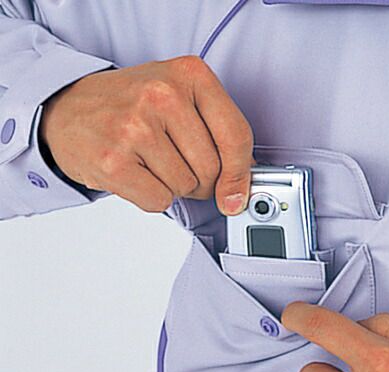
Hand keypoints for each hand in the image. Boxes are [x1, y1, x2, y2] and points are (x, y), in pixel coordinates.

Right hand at [40, 56, 254, 214]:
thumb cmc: (130, 106)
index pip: (236, 135)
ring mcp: (136, 127)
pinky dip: (152, 197)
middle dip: (201, 180)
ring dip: (173, 186)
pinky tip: (136, 174)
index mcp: (189, 74)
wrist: (68, 110)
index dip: (240, 174)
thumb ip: (218, 136)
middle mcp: (162, 94)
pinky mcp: (114, 160)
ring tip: (149, 162)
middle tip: (175, 163)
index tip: (235, 194)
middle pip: (212, 169)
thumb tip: (237, 193)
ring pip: (185, 187)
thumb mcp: (180, 99)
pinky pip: (159, 200)